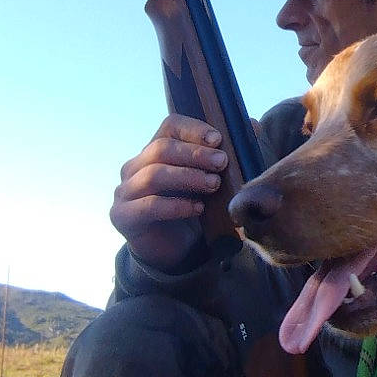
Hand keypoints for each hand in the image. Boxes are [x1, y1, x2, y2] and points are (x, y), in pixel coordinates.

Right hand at [110, 116, 228, 270]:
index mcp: (155, 151)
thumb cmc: (195, 208)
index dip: (193, 129)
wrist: (175, 251)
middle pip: (161, 148)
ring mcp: (125, 191)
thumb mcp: (213, 180)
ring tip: (213, 184)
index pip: (169, 126)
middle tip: (222, 163)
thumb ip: (229, 153)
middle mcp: (135, 167)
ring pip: (153, 175)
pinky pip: (148, 206)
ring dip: (187, 177)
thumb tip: (253, 125)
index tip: (218, 140)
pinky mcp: (123, 217)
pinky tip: (197, 209)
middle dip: (194, 154)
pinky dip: (175, 206)